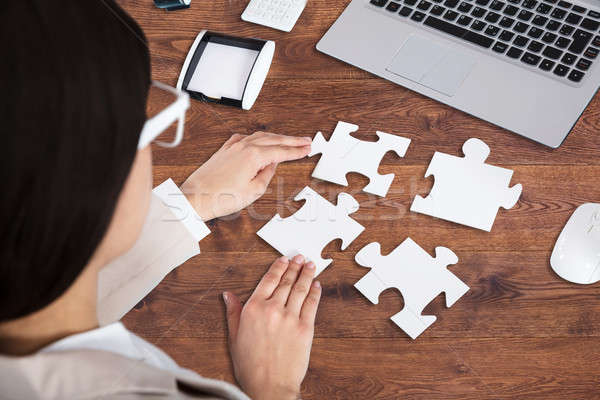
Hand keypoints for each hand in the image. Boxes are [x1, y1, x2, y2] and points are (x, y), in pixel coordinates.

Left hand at [181, 132, 310, 220]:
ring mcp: (233, 146)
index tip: (307, 149)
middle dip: (291, 140)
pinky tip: (259, 140)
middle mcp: (244, 146)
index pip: (282, 151)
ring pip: (260, 136)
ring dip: (276, 137)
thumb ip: (267, 174)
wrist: (196, 197)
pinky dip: (257, 137)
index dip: (297, 151)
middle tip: (305, 141)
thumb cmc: (221, 197)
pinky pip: (245, 138)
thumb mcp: (253, 191)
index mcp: (254, 156)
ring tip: (288, 140)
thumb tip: (272, 165)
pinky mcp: (225, 150)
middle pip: (274, 139)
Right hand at [223, 255, 321, 399]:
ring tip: (311, 265)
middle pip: (286, 282)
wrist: (269, 385)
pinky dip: (315, 293)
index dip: (278, 268)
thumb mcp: (234, 336)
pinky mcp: (305, 328)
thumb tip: (228, 295)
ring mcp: (291, 317)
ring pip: (300, 289)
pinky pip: (312, 305)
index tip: (284, 260)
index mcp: (254, 308)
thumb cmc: (250, 365)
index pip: (268, 280)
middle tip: (300, 257)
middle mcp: (273, 309)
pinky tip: (317, 285)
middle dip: (295, 267)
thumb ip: (233, 312)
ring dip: (306, 275)